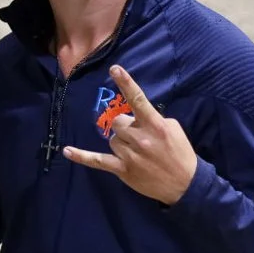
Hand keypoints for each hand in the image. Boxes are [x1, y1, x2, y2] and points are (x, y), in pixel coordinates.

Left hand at [63, 65, 197, 204]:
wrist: (186, 183)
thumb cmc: (179, 152)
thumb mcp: (172, 129)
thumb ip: (152, 119)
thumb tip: (134, 115)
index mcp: (155, 125)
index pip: (139, 100)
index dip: (126, 83)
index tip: (114, 69)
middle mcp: (141, 138)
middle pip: (118, 122)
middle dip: (125, 127)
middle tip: (139, 138)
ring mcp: (130, 155)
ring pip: (112, 139)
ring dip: (121, 143)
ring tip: (138, 153)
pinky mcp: (122, 169)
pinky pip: (97, 160)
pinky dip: (82, 156)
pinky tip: (67, 151)